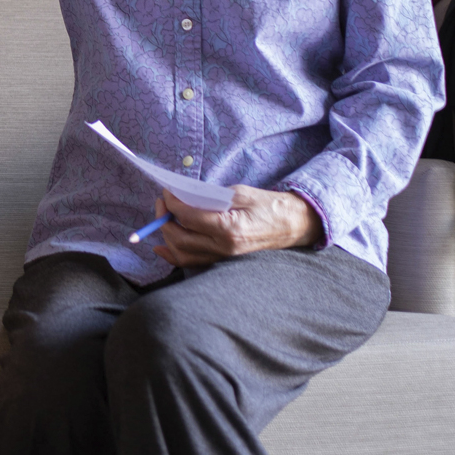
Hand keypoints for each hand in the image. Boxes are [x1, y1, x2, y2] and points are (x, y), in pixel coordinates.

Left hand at [151, 186, 322, 266]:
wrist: (292, 225)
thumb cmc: (268, 206)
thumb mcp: (239, 193)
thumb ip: (209, 196)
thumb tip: (183, 195)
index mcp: (230, 228)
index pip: (189, 217)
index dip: (172, 203)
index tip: (166, 192)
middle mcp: (224, 247)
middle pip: (180, 238)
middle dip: (164, 219)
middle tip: (162, 203)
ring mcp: (223, 258)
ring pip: (183, 255)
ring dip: (166, 236)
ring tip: (163, 218)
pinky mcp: (223, 261)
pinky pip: (192, 263)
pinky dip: (174, 256)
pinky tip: (162, 247)